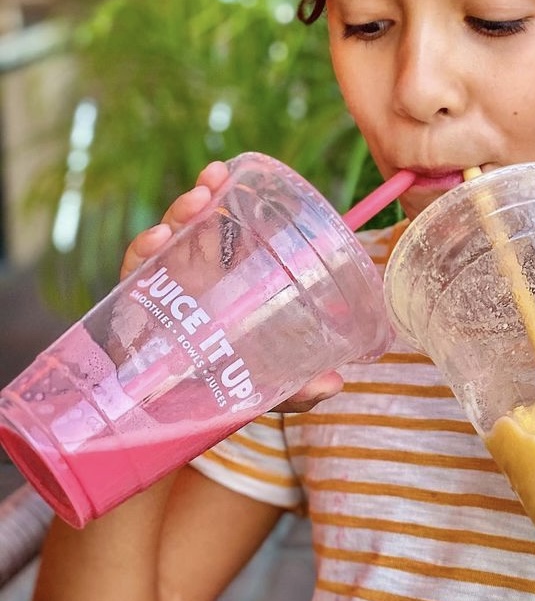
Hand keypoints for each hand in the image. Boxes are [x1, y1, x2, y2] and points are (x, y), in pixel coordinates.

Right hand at [120, 161, 343, 412]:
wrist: (164, 427)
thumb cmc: (218, 393)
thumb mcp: (264, 389)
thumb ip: (297, 390)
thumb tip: (336, 383)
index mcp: (223, 285)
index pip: (224, 233)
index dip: (227, 200)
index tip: (228, 173)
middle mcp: (191, 282)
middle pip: (193, 228)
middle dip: (199, 196)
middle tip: (212, 179)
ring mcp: (161, 294)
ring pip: (165, 243)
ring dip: (176, 215)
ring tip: (193, 202)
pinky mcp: (133, 314)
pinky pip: (133, 278)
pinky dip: (141, 254)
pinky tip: (154, 240)